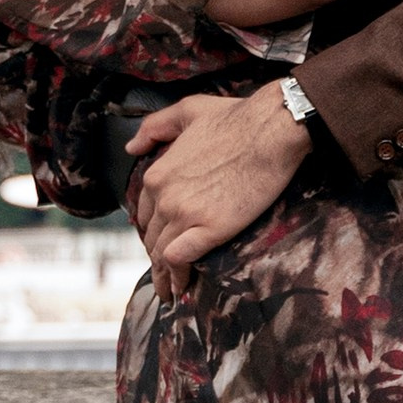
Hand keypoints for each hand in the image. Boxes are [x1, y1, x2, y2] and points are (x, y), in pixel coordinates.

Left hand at [127, 85, 309, 280]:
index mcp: (158, 173)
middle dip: (156, 258)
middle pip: (152, 238)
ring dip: (165, 277)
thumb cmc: (236, 117)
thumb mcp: (187, 111)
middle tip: (166, 276)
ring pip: (162, 254)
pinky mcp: (208, 229)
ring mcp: (184, 214)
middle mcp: (164, 196)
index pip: (144, 214)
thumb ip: (154, 127)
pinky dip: (179, 277)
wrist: (271, 130)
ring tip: (171, 292)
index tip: (162, 243)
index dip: (152, 232)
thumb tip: (131, 148)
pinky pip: (181, 260)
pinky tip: (184, 288)